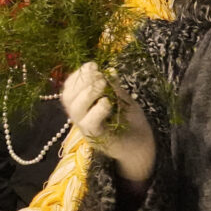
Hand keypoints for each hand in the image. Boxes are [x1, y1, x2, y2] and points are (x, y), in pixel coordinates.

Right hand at [61, 63, 154, 184]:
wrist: (142, 145)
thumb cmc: (131, 122)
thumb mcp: (122, 99)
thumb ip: (114, 88)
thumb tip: (110, 70)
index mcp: (83, 106)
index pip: (70, 88)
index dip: (78, 75)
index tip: (92, 65)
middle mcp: (80, 117)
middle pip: (68, 97)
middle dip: (82, 82)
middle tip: (99, 76)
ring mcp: (86, 129)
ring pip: (75, 109)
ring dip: (87, 93)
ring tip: (102, 84)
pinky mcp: (97, 138)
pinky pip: (89, 123)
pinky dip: (97, 110)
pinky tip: (107, 102)